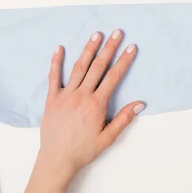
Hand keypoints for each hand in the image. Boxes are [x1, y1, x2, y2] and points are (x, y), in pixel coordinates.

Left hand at [38, 30, 144, 179]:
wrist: (57, 160)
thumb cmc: (83, 150)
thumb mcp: (108, 137)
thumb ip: (124, 119)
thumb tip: (140, 103)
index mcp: (96, 104)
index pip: (114, 77)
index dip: (124, 61)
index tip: (131, 47)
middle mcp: (81, 95)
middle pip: (98, 67)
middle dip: (109, 48)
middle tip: (116, 32)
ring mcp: (65, 95)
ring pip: (79, 67)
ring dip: (88, 50)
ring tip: (96, 34)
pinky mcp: (52, 99)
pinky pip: (53, 77)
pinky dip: (56, 62)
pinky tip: (59, 48)